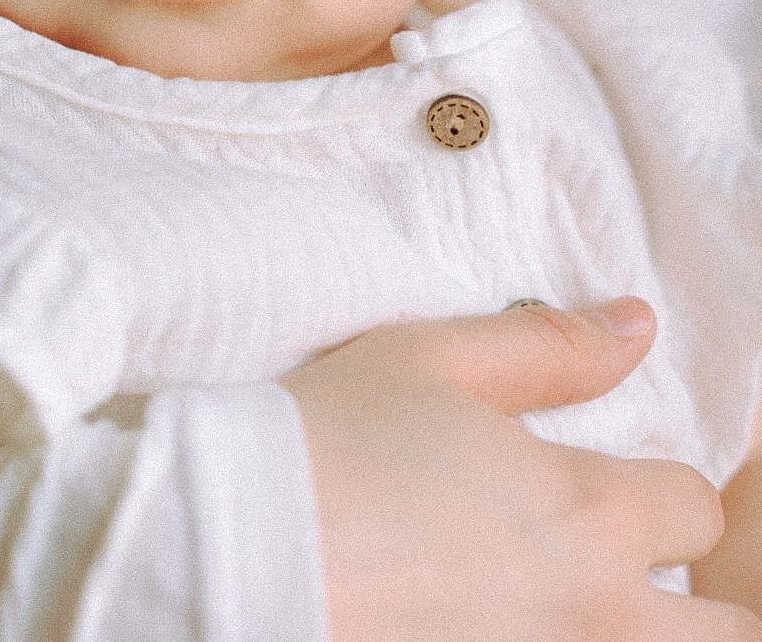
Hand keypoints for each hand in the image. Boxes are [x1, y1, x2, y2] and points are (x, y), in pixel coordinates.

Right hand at [285, 300, 761, 641]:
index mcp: (585, 518)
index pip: (696, 509)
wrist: (224, 550)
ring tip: (566, 601)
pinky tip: (493, 619)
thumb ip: (548, 346)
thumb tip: (635, 324)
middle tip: (623, 569)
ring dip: (635, 633)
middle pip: (724, 636)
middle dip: (693, 599)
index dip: (661, 487)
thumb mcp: (429, 361)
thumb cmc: (324, 445)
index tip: (616, 482)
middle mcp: (590, 621)